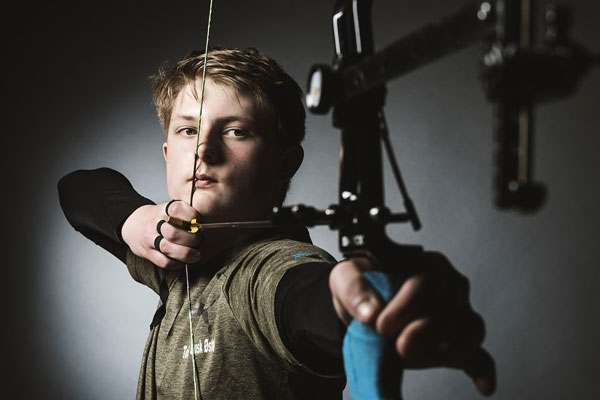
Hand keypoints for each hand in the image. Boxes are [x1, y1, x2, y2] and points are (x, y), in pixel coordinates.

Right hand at [121, 200, 202, 268]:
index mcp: (163, 210)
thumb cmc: (158, 218)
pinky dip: (176, 263)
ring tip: (196, 255)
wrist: (133, 224)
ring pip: (168, 248)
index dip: (191, 216)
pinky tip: (182, 261)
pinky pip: (163, 262)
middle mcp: (155, 224)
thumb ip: (185, 214)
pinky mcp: (148, 253)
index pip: (176, 209)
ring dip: (186, 254)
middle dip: (191, 239)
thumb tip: (206, 223)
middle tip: (199, 240)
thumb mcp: (170, 209)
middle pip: (173, 233)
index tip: (199, 221)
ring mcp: (150, 239)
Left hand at [329, 253, 495, 395]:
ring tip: (438, 356)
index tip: (382, 325)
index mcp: (425, 264)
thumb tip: (370, 311)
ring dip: (456, 345)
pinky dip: (483, 371)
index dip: (407, 304)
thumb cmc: (361, 286)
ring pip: (470, 328)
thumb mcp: (346, 278)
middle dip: (428, 328)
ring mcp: (457, 316)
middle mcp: (449, 286)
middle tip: (401, 347)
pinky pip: (479, 356)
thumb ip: (354, 288)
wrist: (364, 311)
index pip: (426, 281)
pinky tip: (484, 386)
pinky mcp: (457, 344)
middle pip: (450, 306)